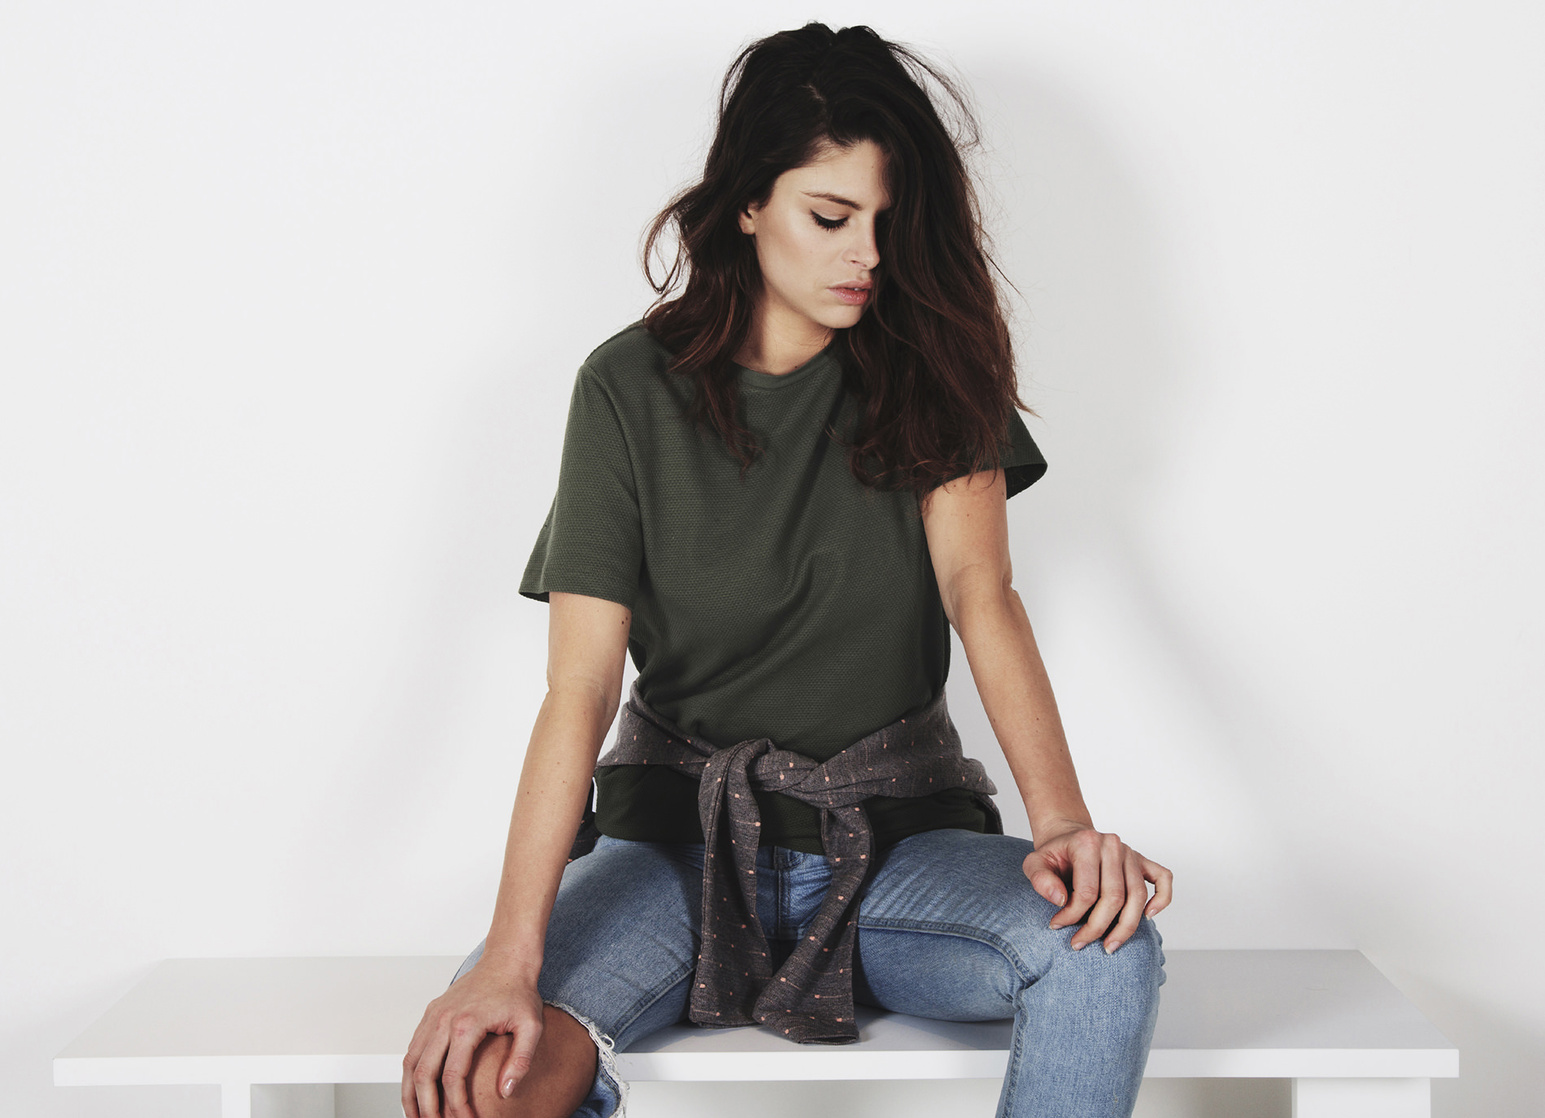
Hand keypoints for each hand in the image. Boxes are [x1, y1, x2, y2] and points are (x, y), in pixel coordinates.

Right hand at [401, 956, 544, 1117]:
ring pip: (410, 1062)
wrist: (506, 960)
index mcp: (466, 1024)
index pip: (452, 1077)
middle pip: (423, 1074)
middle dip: (426, 1107)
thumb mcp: (532, 1026)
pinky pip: (413, 1048)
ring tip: (417, 1117)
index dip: (457, 1106)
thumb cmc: (519, 993)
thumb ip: (521, 1060)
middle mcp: (443, 1020)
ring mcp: (433, 1016)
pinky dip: (411, 1073)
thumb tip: (505, 1093)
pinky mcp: (431, 1014)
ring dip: (410, 1093)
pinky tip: (417, 1090)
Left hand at [1021, 824, 1172, 953]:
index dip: (1072, 915)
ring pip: (1138, 896)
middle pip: (1114, 897)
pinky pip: (1163, 878)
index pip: (1087, 891)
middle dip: (1097, 927)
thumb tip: (1060, 900)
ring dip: (1126, 927)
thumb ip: (1040, 879)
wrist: (1068, 837)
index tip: (1057, 925)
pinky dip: (1162, 899)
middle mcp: (1113, 845)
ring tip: (1110, 946)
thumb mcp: (1034, 863)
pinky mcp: (1142, 860)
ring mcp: (1130, 853)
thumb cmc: (1054, 854)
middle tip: (1080, 943)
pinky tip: (1149, 917)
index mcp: (1087, 843)